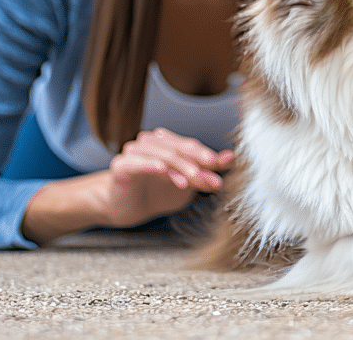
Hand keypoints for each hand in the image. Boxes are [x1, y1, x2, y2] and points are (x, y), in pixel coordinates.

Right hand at [102, 128, 233, 228]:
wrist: (127, 208)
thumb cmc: (157, 192)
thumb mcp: (187, 184)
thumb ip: (206, 172)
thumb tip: (230, 158)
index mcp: (167, 143)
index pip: (190, 146)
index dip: (205, 155)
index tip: (219, 165)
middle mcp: (151, 143)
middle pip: (177, 149)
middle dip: (195, 163)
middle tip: (208, 178)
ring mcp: (134, 152)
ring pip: (161, 154)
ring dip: (178, 167)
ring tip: (190, 182)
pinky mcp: (121, 166)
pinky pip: (137, 162)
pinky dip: (151, 164)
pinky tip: (162, 170)